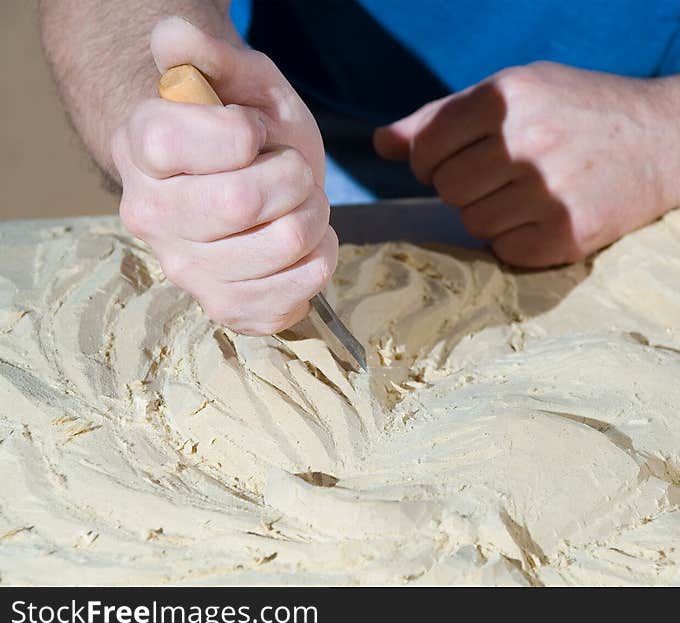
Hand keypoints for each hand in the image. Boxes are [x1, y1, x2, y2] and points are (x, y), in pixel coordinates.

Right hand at [112, 17, 335, 334]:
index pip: (190, 143)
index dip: (245, 133)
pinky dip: (316, 265)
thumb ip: (209, 54)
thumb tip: (173, 36)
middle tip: (292, 171)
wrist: (247, 180)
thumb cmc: (245, 127)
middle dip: (293, 176)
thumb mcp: (240, 80)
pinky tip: (304, 246)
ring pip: (282, 248)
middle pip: (242, 202)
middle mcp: (151, 217)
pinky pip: (289, 301)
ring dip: (315, 218)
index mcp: (142, 150)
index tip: (253, 131)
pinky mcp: (227, 308)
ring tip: (301, 206)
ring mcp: (186, 271)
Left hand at [374, 62, 679, 267]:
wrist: (667, 142)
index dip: (429, 160)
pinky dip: (515, 238)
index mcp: (509, 98)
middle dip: (463, 185)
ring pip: (473, 222)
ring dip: (489, 212)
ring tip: (527, 193)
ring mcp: (548, 194)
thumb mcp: (519, 90)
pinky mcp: (566, 236)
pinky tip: (545, 214)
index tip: (449, 160)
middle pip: (448, 189)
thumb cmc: (582, 111)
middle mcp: (527, 144)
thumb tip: (381, 144)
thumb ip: (444, 116)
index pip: (427, 147)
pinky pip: (503, 250)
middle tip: (499, 175)